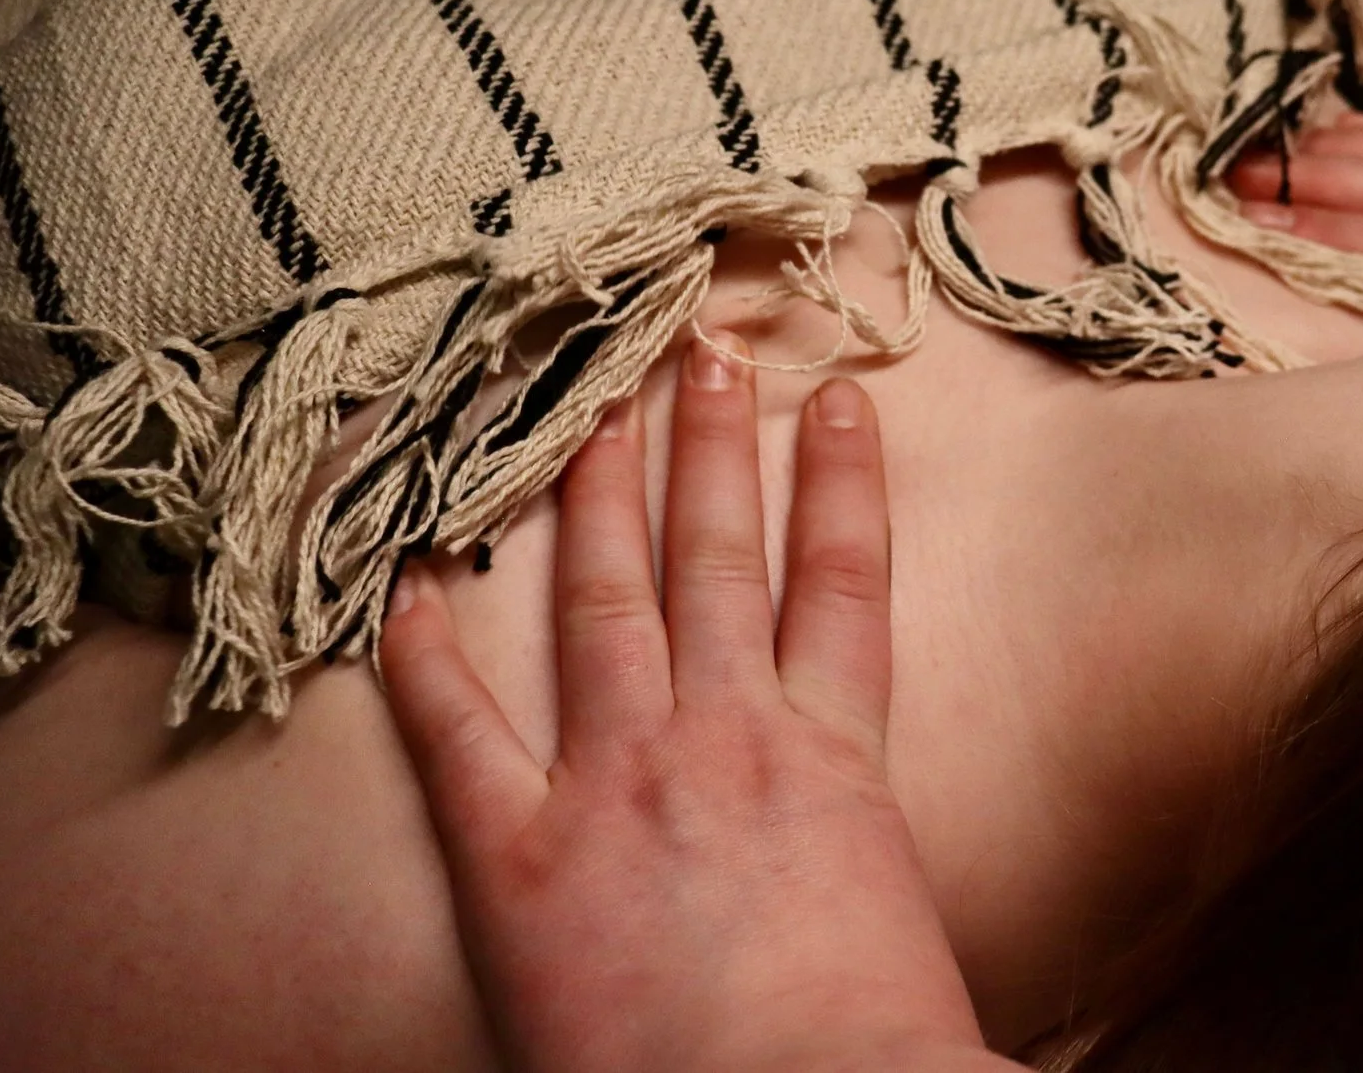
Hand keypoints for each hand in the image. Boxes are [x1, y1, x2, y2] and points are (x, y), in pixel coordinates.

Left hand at [379, 340, 1008, 1072]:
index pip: (845, 586)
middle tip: (702, 359)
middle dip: (712, 451)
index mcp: (836, 763)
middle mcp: (730, 740)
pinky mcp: (523, 859)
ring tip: (596, 413)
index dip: (843, 485)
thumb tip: (951, 942)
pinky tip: (412, 587)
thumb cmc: (876, 1054)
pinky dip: (430, 658)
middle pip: (721, 562)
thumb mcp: (913, 937)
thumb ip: (898, 887)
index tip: (838, 403)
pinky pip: (464, 735)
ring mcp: (623, 785)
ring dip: (600, 500)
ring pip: (610, 605)